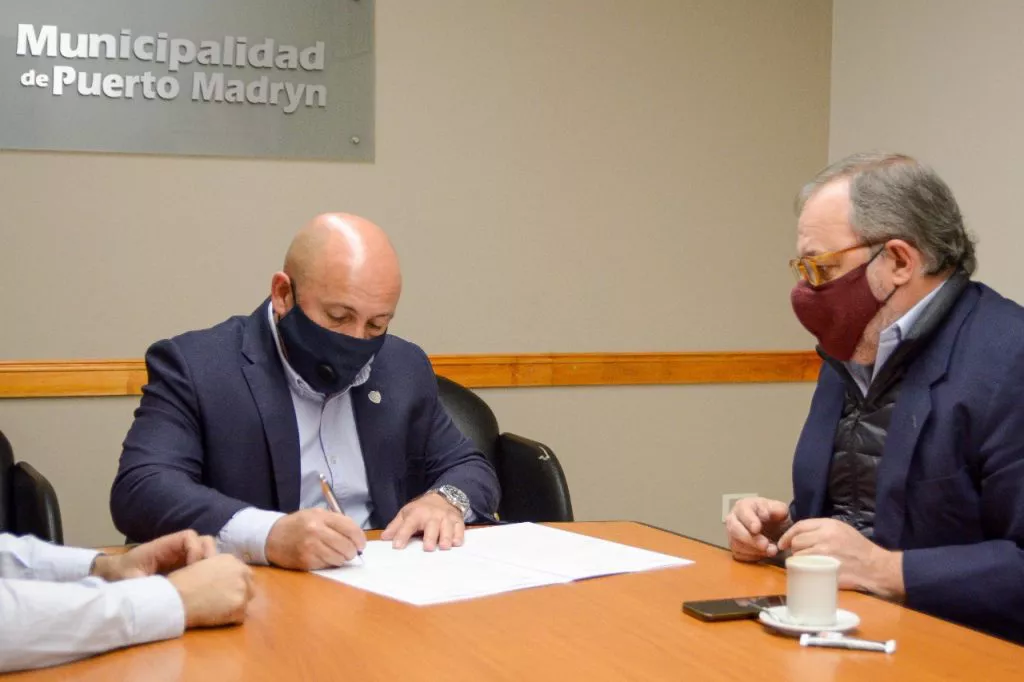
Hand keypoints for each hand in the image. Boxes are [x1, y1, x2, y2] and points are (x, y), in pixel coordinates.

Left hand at [92, 530, 215, 580]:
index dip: (195, 550)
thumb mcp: (131, 581)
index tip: (193, 568)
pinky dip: (206, 573)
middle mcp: (176, 549)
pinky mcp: (183, 568)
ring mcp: (181, 558)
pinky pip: (201, 565)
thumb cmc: (120, 576)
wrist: (112, 578)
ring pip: (206, 553)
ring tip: (207, 583)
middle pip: (204, 542)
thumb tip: (161, 592)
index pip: (189, 537)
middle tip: (208, 577)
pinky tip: (202, 588)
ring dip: (210, 565)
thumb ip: (145, 583)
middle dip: (209, 557)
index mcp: (163, 547)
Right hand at [168, 554, 254, 628]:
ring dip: (235, 607)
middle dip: (239, 594)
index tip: (224, 591)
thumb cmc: (182, 583)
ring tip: (216, 610)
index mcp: (231, 560)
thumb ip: (219, 569)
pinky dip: (230, 619)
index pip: (244, 573)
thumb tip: (226, 580)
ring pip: (246, 602)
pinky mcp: (239, 606)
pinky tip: (215, 617)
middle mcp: (240, 571)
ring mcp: (242, 589)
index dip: (234, 584)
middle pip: (250, 586)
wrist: (176, 598)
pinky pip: (240, 617)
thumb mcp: (203, 565)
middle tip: (223, 603)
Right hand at [265, 508, 366, 569]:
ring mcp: (311, 548)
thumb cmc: (298, 524)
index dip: (360, 538)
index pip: (350, 528)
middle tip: (350, 551)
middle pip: (347, 546)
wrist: (271, 537)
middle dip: (352, 551)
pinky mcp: (306, 561)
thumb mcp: (316, 514)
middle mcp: (316, 531)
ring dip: (342, 559)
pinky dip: (330, 563)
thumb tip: (356, 537)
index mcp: (321, 517)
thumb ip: (336, 522)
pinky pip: (327, 565)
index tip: (361, 544)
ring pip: (339, 558)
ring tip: (337, 554)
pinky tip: (324, 557)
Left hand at [381, 493, 463, 550]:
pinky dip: (459, 535)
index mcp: (417, 513)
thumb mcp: (406, 513)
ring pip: (447, 527)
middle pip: (432, 526)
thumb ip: (396, 526)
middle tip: (428, 548)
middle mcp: (433, 515)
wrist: (442, 497)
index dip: (402, 535)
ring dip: (446, 537)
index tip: (397, 546)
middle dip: (430, 537)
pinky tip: (456, 543)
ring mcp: (446, 518)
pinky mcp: (458, 521)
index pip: (408, 525)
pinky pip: (460, 528)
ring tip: (444, 547)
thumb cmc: (422, 509)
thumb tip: (384, 538)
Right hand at [725, 497, 791, 561]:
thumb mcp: (780, 510)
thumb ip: (776, 509)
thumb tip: (766, 514)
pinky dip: (753, 556)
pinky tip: (765, 553)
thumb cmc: (775, 517)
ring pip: (737, 544)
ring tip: (772, 550)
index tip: (757, 528)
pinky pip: (740, 554)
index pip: (742, 512)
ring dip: (755, 550)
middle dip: (750, 539)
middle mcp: (733, 519)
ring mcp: (732, 534)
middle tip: (765, 544)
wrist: (775, 529)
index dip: (749, 520)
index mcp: (743, 506)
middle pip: (734, 529)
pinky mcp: (735, 548)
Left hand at [777, 518, 904, 598]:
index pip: (799, 526)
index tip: (783, 543)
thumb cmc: (859, 549)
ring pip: (798, 555)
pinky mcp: (825, 569)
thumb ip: (822, 529)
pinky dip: (803, 570)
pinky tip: (808, 572)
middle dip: (795, 549)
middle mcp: (825, 537)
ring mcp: (825, 554)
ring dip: (799, 560)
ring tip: (807, 564)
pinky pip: (805, 569)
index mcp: (829, 525)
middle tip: (801, 555)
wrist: (876, 567)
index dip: (788, 535)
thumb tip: (801, 535)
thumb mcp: (842, 530)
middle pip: (796, 541)